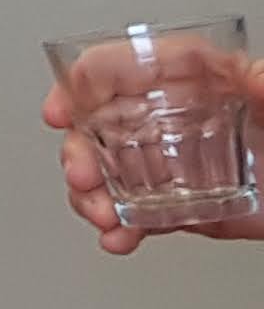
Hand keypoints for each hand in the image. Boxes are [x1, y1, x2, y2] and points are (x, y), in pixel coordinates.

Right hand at [44, 57, 263, 251]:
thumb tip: (256, 75)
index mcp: (191, 83)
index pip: (120, 69)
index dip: (81, 85)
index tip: (64, 108)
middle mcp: (170, 120)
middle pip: (97, 126)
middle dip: (77, 154)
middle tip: (83, 178)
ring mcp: (170, 164)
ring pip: (103, 174)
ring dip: (89, 198)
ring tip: (103, 217)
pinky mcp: (178, 205)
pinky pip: (133, 215)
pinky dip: (117, 229)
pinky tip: (119, 239)